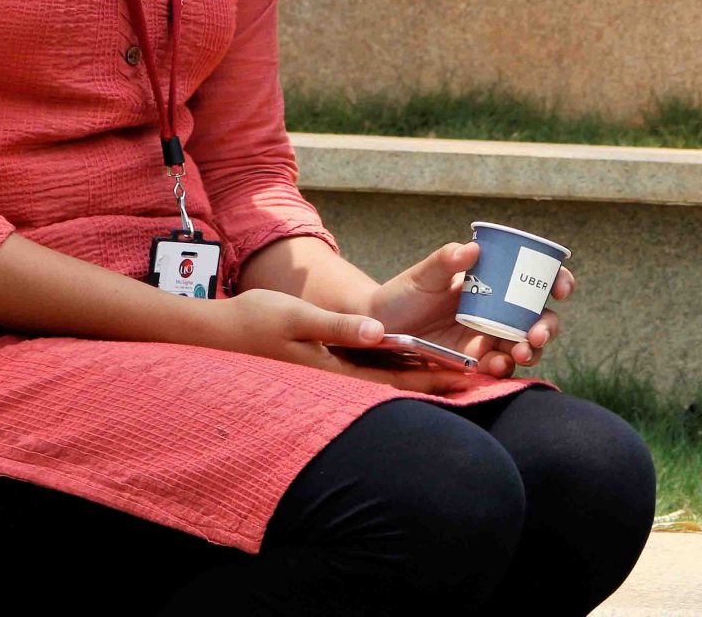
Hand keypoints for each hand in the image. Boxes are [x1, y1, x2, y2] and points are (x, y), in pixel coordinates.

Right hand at [196, 287, 475, 394]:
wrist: (217, 333)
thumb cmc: (254, 321)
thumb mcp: (297, 318)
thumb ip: (336, 327)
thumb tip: (377, 332)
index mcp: (334, 373)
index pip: (395, 383)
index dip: (434, 379)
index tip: (470, 375)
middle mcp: (338, 380)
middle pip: (399, 385)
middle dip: (439, 380)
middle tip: (483, 370)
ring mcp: (332, 374)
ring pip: (388, 378)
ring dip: (423, 372)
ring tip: (465, 364)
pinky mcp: (327, 365)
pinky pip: (371, 369)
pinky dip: (400, 363)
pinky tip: (420, 353)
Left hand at [366, 241, 575, 378]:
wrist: (378, 327)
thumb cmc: (402, 293)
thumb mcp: (423, 274)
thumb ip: (445, 261)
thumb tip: (471, 248)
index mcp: (494, 282)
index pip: (536, 279)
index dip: (557, 281)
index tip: (561, 288)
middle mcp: (498, 310)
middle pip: (540, 317)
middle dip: (548, 326)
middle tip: (536, 334)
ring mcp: (488, 338)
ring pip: (525, 346)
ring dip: (531, 351)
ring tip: (519, 353)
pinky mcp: (474, 362)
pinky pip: (499, 368)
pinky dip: (504, 369)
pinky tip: (497, 367)